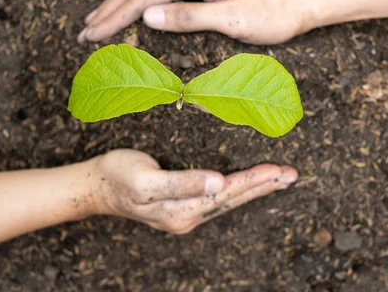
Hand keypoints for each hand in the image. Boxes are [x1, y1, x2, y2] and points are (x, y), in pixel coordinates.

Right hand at [79, 0, 320, 44]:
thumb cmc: (273, 12)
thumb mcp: (234, 19)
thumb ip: (190, 17)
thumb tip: (149, 17)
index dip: (115, 17)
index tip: (92, 35)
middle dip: (109, 9)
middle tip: (85, 31)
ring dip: (120, 3)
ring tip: (98, 20)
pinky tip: (132, 8)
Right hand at [88, 149, 297, 233]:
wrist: (96, 186)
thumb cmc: (118, 176)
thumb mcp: (144, 179)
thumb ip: (182, 182)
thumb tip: (218, 183)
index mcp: (181, 210)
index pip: (227, 194)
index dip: (253, 181)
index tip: (278, 170)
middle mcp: (187, 217)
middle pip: (233, 200)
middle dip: (263, 186)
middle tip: (292, 175)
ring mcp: (184, 215)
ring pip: (228, 201)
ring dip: (255, 189)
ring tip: (279, 179)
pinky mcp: (180, 207)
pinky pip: (217, 200)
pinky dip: (238, 190)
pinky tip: (246, 187)